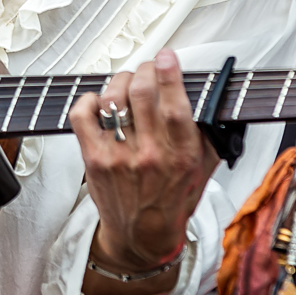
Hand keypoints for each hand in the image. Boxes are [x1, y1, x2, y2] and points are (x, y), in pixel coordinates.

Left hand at [68, 48, 219, 294]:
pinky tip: (100, 102)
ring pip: (114, 99)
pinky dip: (89, 100)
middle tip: (148, 68)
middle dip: (145, 69)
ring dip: (120, 81)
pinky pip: (83, 115)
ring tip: (126, 82)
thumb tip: (212, 94)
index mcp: (182, 156)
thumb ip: (209, 132)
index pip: (175, 106)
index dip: (170, 74)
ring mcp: (119, 157)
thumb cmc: (173, 200)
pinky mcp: (94, 160)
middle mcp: (150, 155)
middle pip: (142, 93)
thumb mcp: (204, 168)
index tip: (167, 57)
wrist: (142, 237)